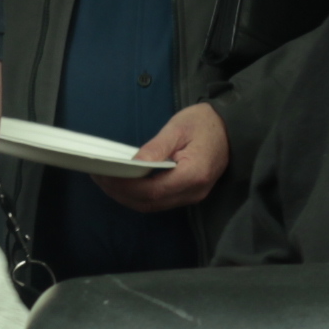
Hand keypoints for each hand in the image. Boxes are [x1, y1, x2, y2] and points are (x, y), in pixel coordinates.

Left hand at [94, 102, 230, 211]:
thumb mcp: (178, 128)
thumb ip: (155, 149)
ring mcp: (192, 196)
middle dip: (120, 192)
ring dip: (126, 196)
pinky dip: (137, 195)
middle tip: (99, 177)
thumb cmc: (204, 123)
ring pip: (152, 205)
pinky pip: (158, 201)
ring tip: (106, 180)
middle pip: (150, 202)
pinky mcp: (187, 194)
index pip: (153, 190)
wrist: (230, 128)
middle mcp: (193, 192)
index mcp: (194, 174)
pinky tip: (124, 182)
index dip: (126, 186)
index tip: (105, 175)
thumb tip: (133, 165)